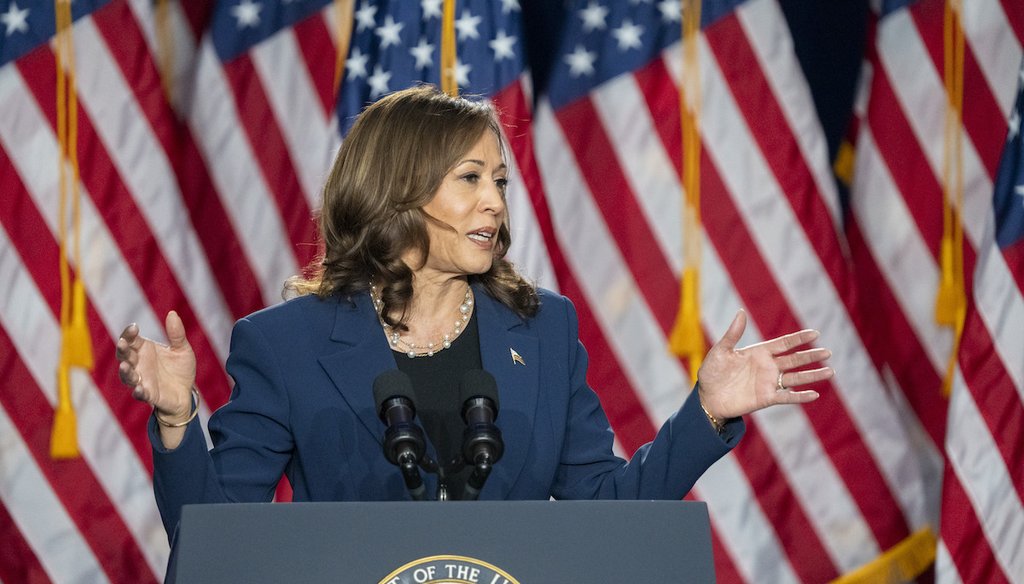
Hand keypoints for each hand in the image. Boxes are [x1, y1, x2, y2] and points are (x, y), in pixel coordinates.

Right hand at [116, 311, 196, 422]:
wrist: (186, 393)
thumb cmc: (180, 369)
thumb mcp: (182, 349)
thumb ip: (176, 333)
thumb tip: (172, 313)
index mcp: (144, 350)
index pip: (130, 339)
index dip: (128, 333)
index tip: (134, 328)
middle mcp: (139, 364)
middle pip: (124, 355)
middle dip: (122, 349)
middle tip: (123, 343)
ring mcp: (142, 380)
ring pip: (127, 376)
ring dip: (125, 371)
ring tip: (125, 365)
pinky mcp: (149, 395)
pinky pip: (140, 394)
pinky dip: (138, 392)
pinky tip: (139, 389)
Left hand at [697, 310, 832, 419]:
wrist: (707, 397)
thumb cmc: (712, 372)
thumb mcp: (721, 351)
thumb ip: (733, 334)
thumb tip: (741, 312)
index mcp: (759, 352)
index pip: (784, 343)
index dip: (799, 339)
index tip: (815, 333)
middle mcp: (768, 367)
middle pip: (794, 359)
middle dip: (811, 356)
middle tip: (828, 352)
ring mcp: (769, 383)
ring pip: (795, 377)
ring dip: (812, 375)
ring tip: (830, 371)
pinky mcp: (766, 398)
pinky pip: (787, 396)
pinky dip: (800, 396)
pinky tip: (815, 394)